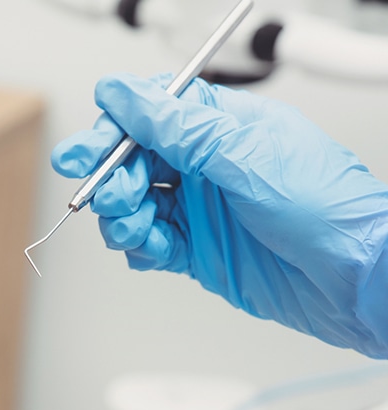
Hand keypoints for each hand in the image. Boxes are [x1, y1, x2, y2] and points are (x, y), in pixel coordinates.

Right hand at [52, 72, 387, 357]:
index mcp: (221, 128)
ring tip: (137, 227)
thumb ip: (178, 127)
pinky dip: (140, 248)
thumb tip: (125, 95)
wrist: (355, 280)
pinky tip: (154, 249)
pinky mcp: (198, 250)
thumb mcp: (244, 154)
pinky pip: (148, 244)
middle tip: (108, 195)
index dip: (112, 130)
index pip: (150, 115)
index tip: (87, 151)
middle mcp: (206, 165)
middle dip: (110, 177)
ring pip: (132, 204)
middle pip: (131, 160)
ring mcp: (200, 209)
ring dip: (122, 216)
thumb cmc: (327, 208)